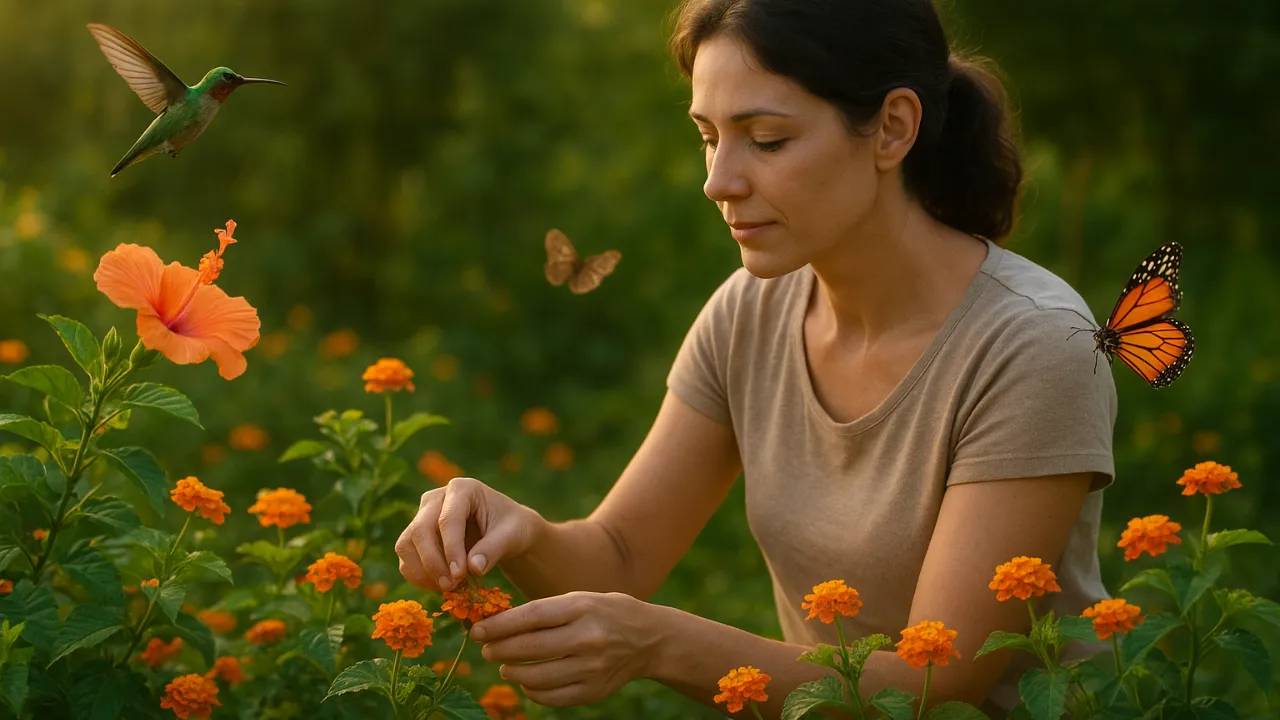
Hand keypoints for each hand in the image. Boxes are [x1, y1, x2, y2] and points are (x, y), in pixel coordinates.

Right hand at [395, 477, 543, 591]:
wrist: (506, 531)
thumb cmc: (511, 528)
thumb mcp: (512, 536)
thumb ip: (493, 549)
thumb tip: (473, 568)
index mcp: (462, 489)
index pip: (448, 519)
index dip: (451, 548)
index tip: (460, 574)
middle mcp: (436, 498)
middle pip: (420, 530)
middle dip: (433, 562)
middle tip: (451, 586)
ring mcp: (422, 516)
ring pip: (406, 544)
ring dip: (422, 571)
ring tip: (447, 588)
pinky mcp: (415, 536)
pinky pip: (406, 558)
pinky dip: (419, 576)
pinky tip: (441, 587)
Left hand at [469, 591, 661, 707]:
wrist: (650, 639)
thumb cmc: (606, 612)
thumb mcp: (581, 599)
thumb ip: (545, 611)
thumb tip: (499, 625)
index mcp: (582, 607)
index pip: (531, 616)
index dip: (500, 626)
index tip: (478, 630)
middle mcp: (588, 637)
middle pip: (531, 648)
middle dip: (500, 649)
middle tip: (486, 649)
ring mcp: (592, 667)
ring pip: (537, 677)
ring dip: (513, 672)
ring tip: (505, 666)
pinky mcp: (594, 691)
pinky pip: (552, 697)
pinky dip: (533, 691)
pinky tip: (527, 682)